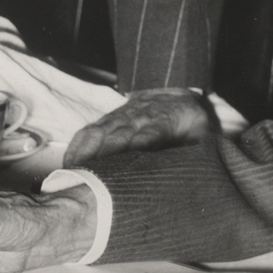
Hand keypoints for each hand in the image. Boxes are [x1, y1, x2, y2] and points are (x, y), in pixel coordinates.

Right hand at [63, 88, 216, 167]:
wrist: (175, 87)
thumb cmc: (189, 119)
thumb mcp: (203, 133)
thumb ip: (202, 151)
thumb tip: (203, 172)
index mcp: (165, 120)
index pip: (150, 134)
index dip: (137, 148)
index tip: (126, 166)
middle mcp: (139, 117)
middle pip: (119, 137)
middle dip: (104, 158)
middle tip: (92, 184)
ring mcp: (121, 116)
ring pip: (99, 133)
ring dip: (86, 155)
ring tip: (74, 179)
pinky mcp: (108, 119)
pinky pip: (89, 131)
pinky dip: (77, 148)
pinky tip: (68, 166)